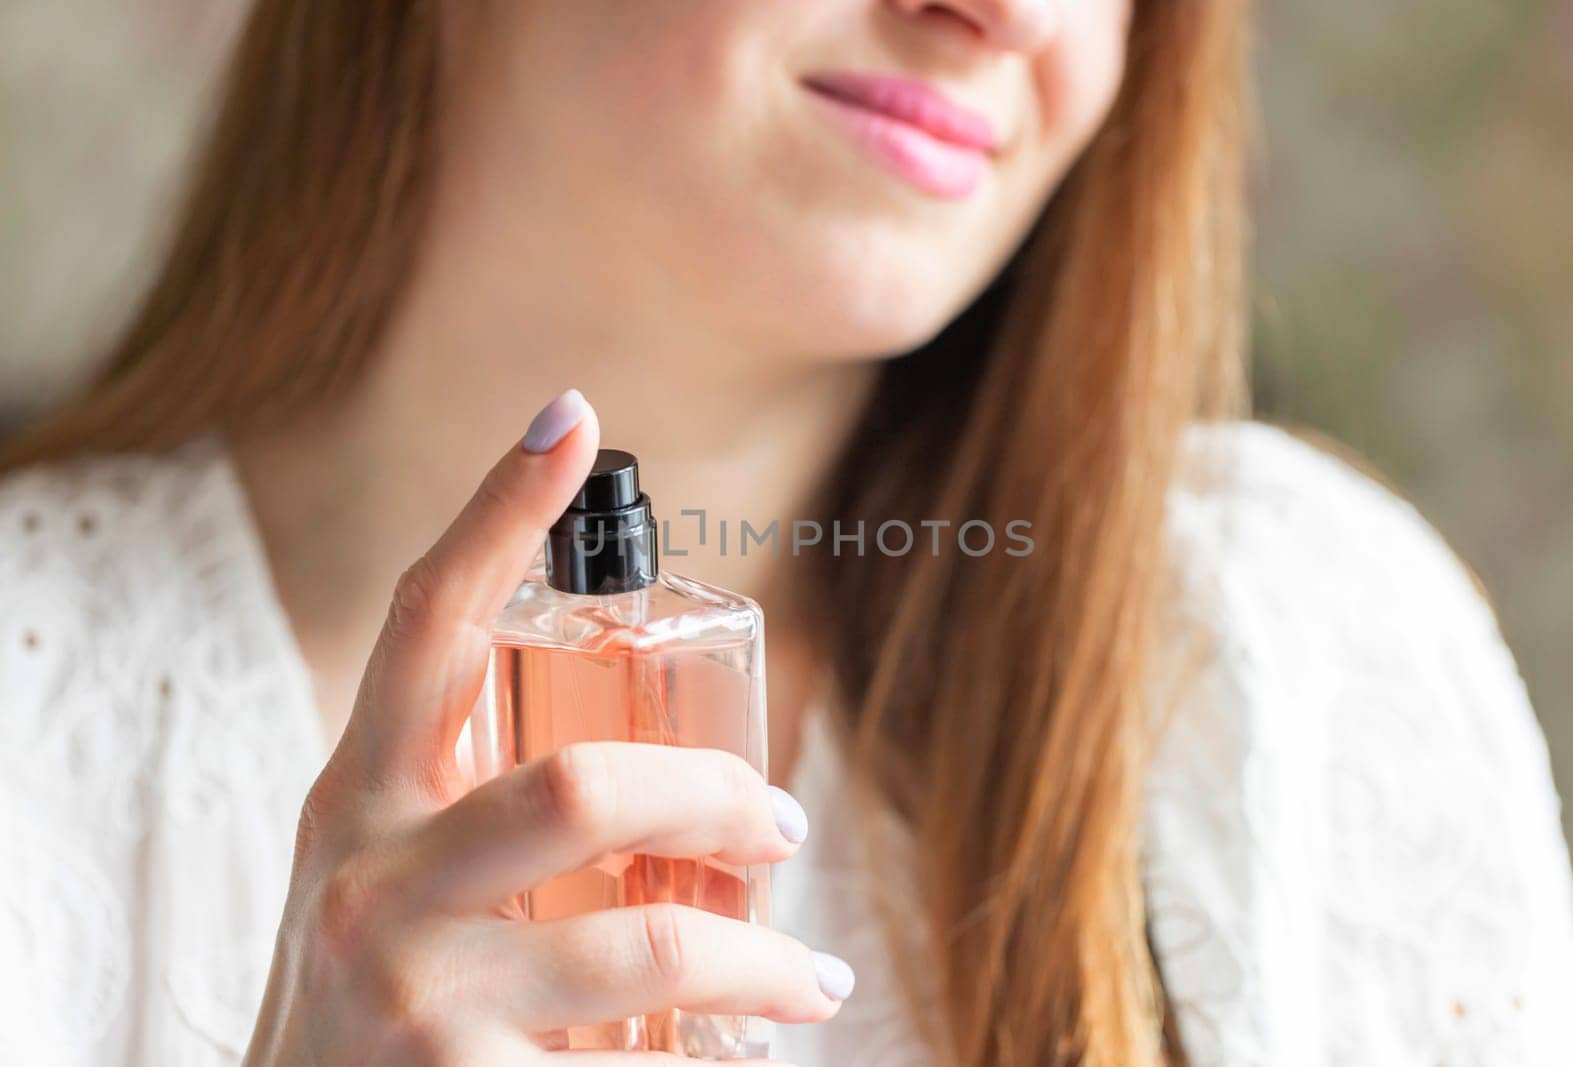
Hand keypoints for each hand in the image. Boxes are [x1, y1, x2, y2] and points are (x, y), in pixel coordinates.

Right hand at [244, 389, 848, 1064]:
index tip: (572, 418)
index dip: (496, 513)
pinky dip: (720, 1060)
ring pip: (644, 939)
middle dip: (711, 794)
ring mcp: (412, 991)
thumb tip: (664, 762)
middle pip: (580, 785)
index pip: (421, 624)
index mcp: (360, 799)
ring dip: (758, 955)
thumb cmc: (377, 995)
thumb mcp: (397, 877)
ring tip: (810, 976)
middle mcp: (371, 879)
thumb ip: (479, 807)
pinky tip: (750, 1057)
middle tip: (778, 817)